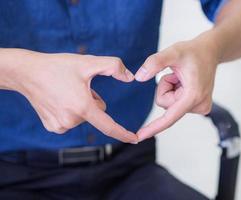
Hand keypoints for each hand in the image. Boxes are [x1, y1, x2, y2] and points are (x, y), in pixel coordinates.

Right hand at [13, 50, 137, 142]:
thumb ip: (113, 66)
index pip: (108, 126)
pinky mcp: (53, 127)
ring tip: (67, 92)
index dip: (123, 133)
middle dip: (94, 101)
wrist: (27, 73)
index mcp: (82, 107)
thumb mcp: (88, 62)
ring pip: (85, 116)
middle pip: (97, 112)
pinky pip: (73, 120)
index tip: (136, 140)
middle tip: (77, 87)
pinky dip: (72, 110)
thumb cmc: (58, 67)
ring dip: (82, 105)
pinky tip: (60, 99)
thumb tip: (130, 77)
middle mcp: (71, 121)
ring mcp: (60, 126)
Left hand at [135, 32, 218, 140]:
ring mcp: (200, 107)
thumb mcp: (173, 52)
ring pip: (169, 104)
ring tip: (183, 77)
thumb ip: (155, 63)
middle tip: (177, 74)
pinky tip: (186, 82)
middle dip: (165, 88)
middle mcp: (199, 105)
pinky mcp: (198, 107)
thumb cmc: (193, 52)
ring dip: (171, 89)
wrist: (210, 52)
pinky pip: (175, 104)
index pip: (169, 117)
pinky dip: (175, 92)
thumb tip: (139, 78)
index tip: (139, 137)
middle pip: (165, 104)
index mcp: (193, 95)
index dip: (153, 127)